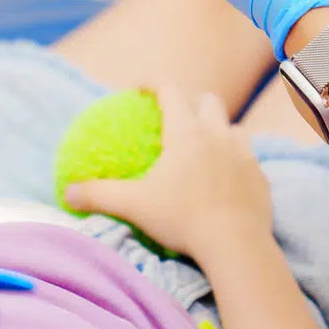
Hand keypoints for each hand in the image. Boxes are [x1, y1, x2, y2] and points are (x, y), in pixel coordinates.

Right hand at [63, 86, 274, 268]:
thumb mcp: (134, 206)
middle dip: (193, 101)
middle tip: (178, 115)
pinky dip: (236, 162)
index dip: (154, 84)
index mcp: (187, 133)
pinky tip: (227, 180)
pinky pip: (249, 161)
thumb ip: (99, 196)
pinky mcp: (261, 178)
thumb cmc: (183, 220)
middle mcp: (218, 135)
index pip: (171, 92)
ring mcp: (245, 155)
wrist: (237, 245)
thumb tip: (67, 193)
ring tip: (206, 147)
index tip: (140, 88)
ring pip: (234, 128)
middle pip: (209, 101)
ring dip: (220, 130)